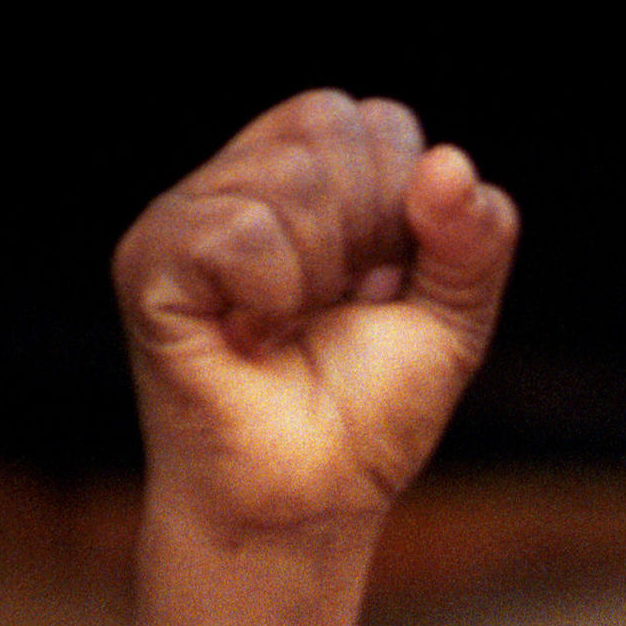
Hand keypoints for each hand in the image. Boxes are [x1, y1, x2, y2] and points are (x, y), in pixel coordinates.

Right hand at [115, 91, 516, 625]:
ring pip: (292, 179)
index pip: (379, 122)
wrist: (310, 502)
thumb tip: (450, 163)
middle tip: (332, 310)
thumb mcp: (451, 321)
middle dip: (367, 233)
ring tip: (288, 328)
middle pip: (332, 125)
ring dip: (321, 274)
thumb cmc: (366, 416)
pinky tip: (250, 337)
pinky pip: (243, 233)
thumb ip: (475, 240)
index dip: (406, 207)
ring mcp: (189, 214)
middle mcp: (242, 179)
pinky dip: (273, 295)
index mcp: (309, 177)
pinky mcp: (150, 259)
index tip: (382, 286)